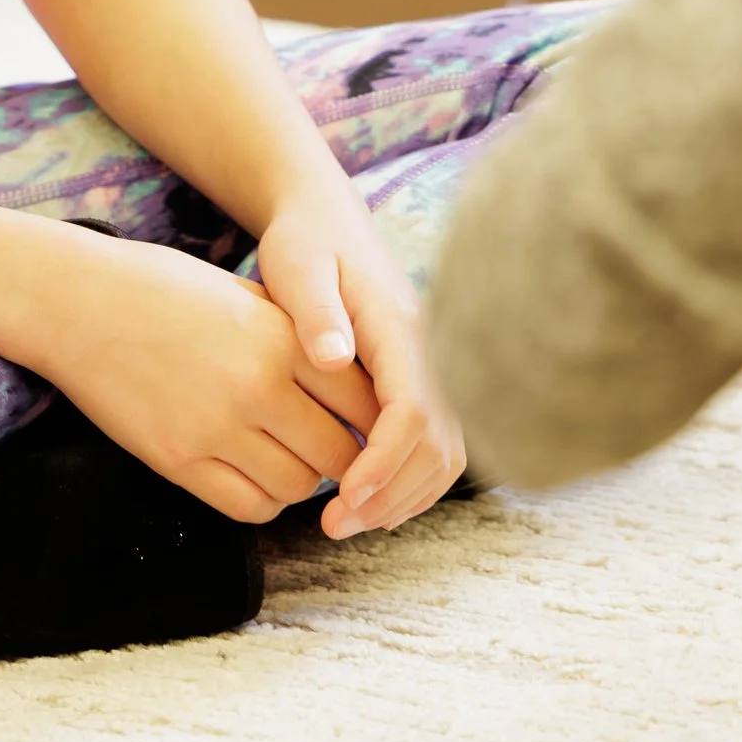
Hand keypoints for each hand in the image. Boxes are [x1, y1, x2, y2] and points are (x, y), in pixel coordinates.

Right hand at [13, 229, 382, 525]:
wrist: (76, 302)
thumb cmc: (161, 288)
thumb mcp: (243, 295)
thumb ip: (298, 338)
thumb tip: (351, 386)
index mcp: (280, 337)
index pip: (363, 402)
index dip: (373, 421)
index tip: (364, 422)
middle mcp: (256, 386)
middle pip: (339, 455)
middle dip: (345, 459)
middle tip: (330, 449)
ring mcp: (216, 428)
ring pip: (298, 487)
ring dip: (302, 480)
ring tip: (287, 457)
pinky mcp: (178, 460)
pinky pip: (249, 507)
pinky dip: (263, 500)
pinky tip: (253, 473)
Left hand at [253, 189, 464, 537]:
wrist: (325, 217)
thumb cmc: (305, 241)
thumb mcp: (297, 266)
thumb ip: (314, 310)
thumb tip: (332, 356)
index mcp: (401, 327)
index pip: (412, 411)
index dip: (385, 464)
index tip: (344, 498)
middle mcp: (431, 351)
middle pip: (438, 445)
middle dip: (393, 494)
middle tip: (336, 524)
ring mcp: (432, 367)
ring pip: (444, 453)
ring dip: (403, 497)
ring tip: (346, 521)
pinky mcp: (422, 379)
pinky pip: (435, 444)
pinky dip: (409, 481)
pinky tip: (367, 497)